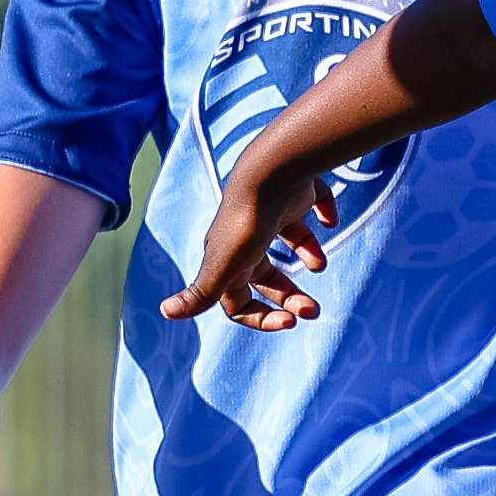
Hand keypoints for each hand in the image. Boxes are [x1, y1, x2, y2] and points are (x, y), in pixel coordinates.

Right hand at [158, 149, 340, 332]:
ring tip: (319, 264)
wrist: (270, 173)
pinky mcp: (296, 192)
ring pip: (291, 240)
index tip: (289, 322)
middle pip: (268, 276)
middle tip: (313, 310)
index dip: (261, 317)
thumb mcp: (223, 266)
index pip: (238, 300)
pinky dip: (325, 211)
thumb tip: (165, 311)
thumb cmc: (246, 223)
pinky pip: (313, 202)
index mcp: (228, 258)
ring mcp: (273, 212)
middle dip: (290, 297)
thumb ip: (200, 293)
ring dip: (308, 256)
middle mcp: (247, 237)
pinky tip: (329, 220)